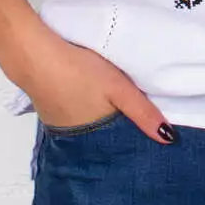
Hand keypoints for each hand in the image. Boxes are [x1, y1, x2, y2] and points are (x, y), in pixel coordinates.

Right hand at [5, 27, 177, 145]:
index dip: (135, 144)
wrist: (35, 55)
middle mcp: (76, 140)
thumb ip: (142, 112)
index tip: (153, 145)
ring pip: (90, 129)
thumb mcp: (118, 88)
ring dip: (102, 122)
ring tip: (120, 112)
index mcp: (94, 139)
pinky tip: (94, 101)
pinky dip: (87, 112)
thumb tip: (169, 139)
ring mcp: (60, 126)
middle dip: (120, 135)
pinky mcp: (52, 111)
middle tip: (142, 127)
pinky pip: (77, 118)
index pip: (120, 148)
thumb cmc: (79, 71)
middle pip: (105, 140)